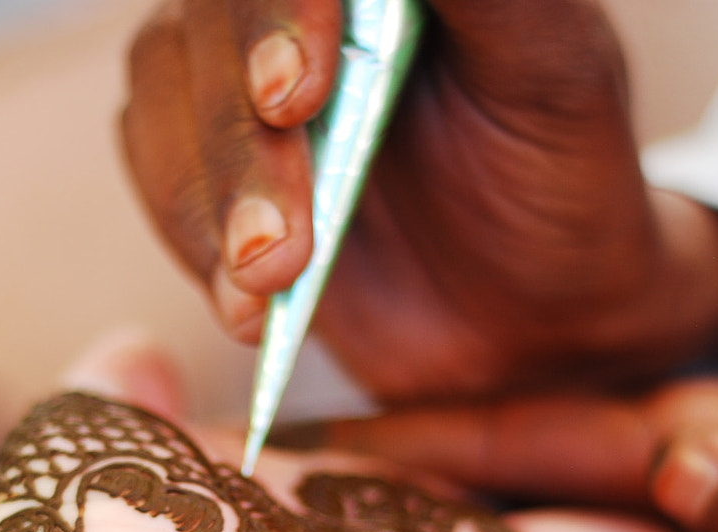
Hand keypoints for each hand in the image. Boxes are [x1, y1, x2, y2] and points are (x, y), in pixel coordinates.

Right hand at [121, 0, 717, 400]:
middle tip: (286, 238)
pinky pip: (154, 171)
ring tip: (271, 280)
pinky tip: (248, 301)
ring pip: (160, 95)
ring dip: (206, 198)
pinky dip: (188, 240)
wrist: (536, 315)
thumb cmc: (563, 180)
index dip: (276, 12)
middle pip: (208, 23)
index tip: (295, 97)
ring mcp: (247, 79)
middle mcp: (304, 7)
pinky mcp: (214, 161)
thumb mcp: (554, 71)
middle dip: (238, 139)